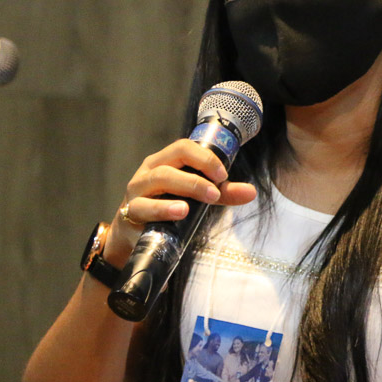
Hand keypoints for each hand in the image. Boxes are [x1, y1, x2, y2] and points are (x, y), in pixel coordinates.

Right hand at [104, 139, 256, 264]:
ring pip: (158, 179)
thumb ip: (223, 193)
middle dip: (198, 173)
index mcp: (166, 161)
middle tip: (217, 190)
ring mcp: (138, 190)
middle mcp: (150, 171)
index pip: (184, 147)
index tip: (223, 174)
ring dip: (184, 187)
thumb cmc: (168, 207)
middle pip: (172, 160)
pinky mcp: (131, 211)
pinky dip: (163, 209)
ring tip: (204, 198)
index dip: (205, 157)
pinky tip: (180, 211)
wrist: (135, 234)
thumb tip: (250, 192)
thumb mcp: (197, 198)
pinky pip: (143, 207)